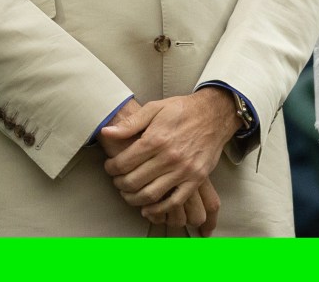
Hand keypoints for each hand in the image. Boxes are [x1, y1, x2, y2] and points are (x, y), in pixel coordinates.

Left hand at [101, 88, 238, 217]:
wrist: (212, 115)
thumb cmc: (180, 110)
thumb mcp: (153, 108)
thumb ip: (130, 124)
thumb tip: (106, 132)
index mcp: (155, 139)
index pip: (125, 162)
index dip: (112, 168)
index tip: (109, 167)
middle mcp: (169, 157)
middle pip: (135, 180)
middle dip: (120, 184)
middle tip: (116, 181)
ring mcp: (184, 170)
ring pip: (152, 194)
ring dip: (134, 198)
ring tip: (127, 194)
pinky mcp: (196, 180)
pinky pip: (175, 201)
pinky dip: (159, 209)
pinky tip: (148, 208)